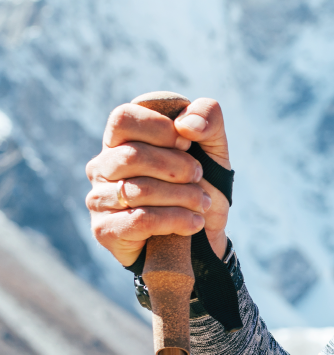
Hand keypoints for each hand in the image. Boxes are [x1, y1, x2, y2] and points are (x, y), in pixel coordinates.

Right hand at [86, 98, 230, 267]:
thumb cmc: (203, 185)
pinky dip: (176, 220)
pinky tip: (194, 223)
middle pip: (132, 156)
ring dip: (183, 196)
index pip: (123, 118)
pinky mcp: (105, 230)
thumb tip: (186, 124)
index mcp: (122, 140)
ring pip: (138, 190)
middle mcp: (103, 166)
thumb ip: (207, 117)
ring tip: (203, 203)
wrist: (205, 237)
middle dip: (178, 167)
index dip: (160, 129)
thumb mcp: (214, 146)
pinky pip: (140, 220)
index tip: (187, 144)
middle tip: (200, 177)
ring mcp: (99, 199)